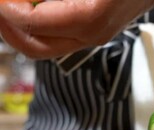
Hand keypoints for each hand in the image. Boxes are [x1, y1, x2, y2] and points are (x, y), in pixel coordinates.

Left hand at [0, 0, 153, 58]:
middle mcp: (90, 35)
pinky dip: (37, 27)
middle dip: (7, 27)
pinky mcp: (92, 36)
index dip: (6, 8)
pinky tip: (33, 8)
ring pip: (43, 46)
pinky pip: (56, 39)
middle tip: (0, 6)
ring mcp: (92, 39)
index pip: (32, 23)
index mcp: (89, 17)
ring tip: (11, 7)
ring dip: (20, 29)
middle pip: (34, 47)